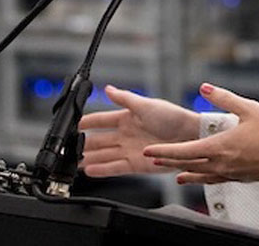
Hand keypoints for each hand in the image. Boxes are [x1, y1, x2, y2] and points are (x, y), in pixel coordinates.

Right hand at [78, 84, 199, 177]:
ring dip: (89, 159)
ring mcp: (129, 149)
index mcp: (127, 117)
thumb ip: (125, 99)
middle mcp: (126, 134)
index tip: (73, 124)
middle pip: (99, 140)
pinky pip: (115, 167)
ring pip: (104, 155)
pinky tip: (90, 171)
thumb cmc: (173, 117)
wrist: (190, 136)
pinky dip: (102, 170)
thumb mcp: (146, 104)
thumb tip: (108, 89)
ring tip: (75, 163)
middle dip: (83, 144)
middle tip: (69, 149)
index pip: (101, 120)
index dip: (87, 122)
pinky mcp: (136, 164)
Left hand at [143, 83, 258, 184]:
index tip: (148, 151)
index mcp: (221, 146)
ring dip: (183, 172)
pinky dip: (201, 179)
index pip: (184, 151)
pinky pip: (214, 181)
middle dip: (168, 162)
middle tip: (151, 160)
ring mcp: (231, 174)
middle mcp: (222, 164)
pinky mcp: (240, 179)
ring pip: (200, 175)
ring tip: (172, 173)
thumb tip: (204, 87)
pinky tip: (199, 178)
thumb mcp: (249, 108)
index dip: (164, 151)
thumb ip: (224, 98)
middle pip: (188, 165)